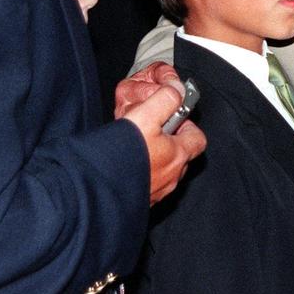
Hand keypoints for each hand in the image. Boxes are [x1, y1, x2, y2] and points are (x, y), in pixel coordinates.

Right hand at [119, 64, 206, 203]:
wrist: (95, 190)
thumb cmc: (122, 154)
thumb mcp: (145, 115)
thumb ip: (166, 99)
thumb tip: (178, 92)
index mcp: (177, 155)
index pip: (198, 139)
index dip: (187, 125)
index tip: (173, 118)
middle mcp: (172, 177)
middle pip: (182, 155)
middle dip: (171, 142)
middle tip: (152, 131)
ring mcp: (158, 192)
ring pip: (166, 171)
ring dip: (157, 159)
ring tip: (136, 148)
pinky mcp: (143, 202)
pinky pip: (150, 185)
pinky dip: (144, 174)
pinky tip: (127, 167)